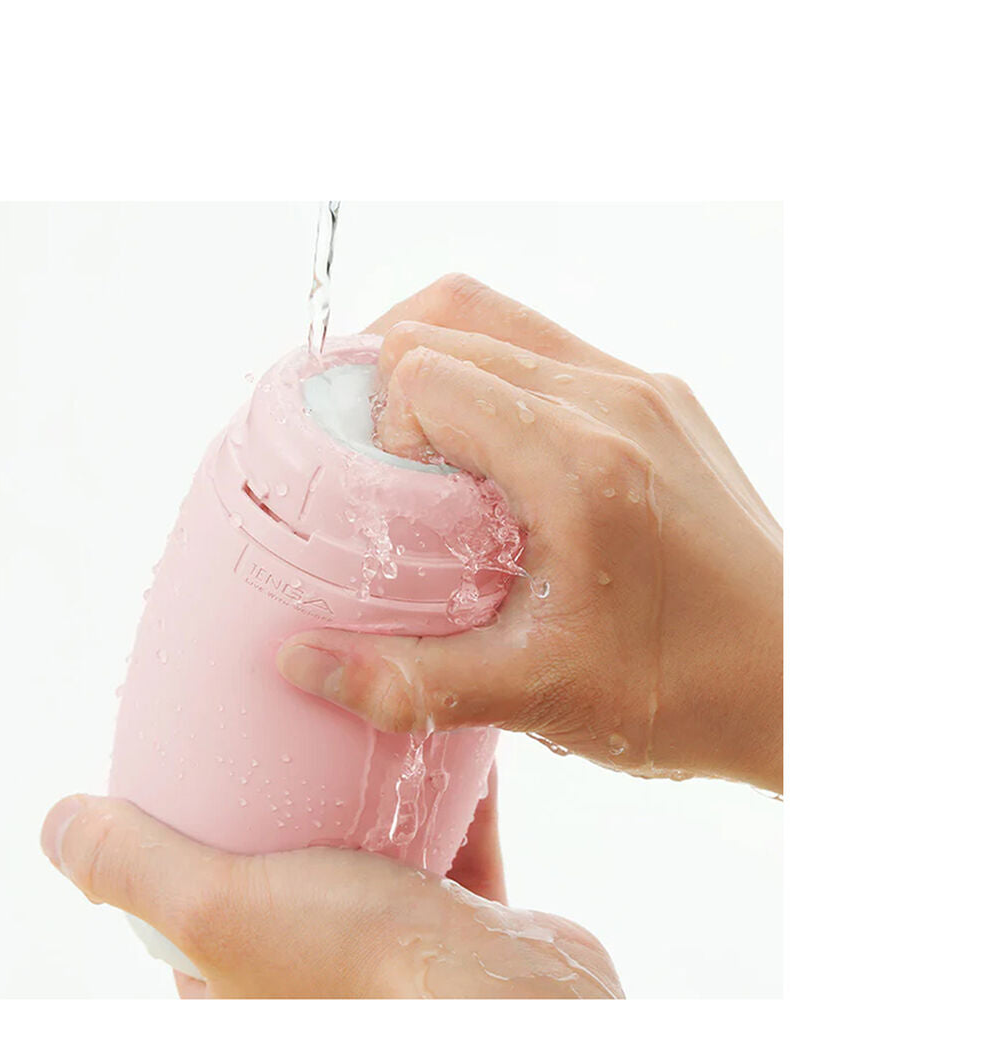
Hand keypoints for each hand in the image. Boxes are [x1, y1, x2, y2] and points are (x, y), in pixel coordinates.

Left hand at [40, 777, 622, 998]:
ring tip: (358, 710)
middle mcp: (319, 981)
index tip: (195, 773)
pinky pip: (449, 844)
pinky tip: (441, 732)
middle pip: (282, 876)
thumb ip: (131, 866)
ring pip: (371, 856)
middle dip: (282, 804)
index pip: (188, 913)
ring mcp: (398, 957)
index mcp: (248, 991)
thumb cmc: (367, 963)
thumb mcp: (215, 908)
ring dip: (369, 789)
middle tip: (277, 727)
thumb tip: (59, 827)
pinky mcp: (465, 929)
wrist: (524, 999)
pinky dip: (446, 793)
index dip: (181, 845)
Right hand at [276, 275, 781, 792]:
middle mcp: (612, 399)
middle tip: (361, 455)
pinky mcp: (660, 402)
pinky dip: (491, 374)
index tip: (372, 495)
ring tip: (405, 438)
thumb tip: (299, 661)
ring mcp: (642, 391)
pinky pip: (548, 349)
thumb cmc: (689, 688)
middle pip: (450, 321)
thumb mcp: (541, 697)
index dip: (374, 424)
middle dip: (383, 378)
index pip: (425, 374)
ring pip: (500, 319)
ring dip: (435, 360)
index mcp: (577, 460)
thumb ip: (411, 679)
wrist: (802, 678)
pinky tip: (482, 449)